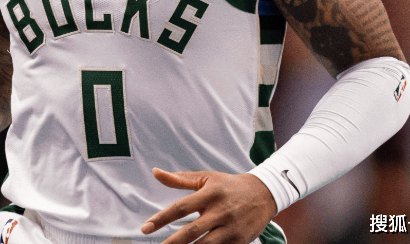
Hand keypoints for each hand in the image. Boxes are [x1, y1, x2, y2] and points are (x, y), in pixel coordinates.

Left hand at [141, 168, 276, 243]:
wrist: (263, 193)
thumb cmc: (228, 186)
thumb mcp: (206, 178)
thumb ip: (180, 179)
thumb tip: (155, 172)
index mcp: (210, 194)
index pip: (181, 208)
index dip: (161, 218)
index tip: (145, 228)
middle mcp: (221, 211)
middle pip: (192, 231)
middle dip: (173, 243)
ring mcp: (231, 228)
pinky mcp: (240, 241)